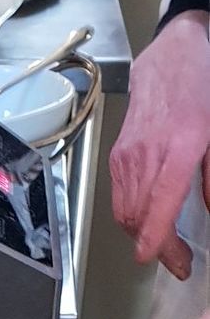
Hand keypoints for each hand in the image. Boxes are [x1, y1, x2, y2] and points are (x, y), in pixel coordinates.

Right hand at [109, 12, 209, 277]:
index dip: (157, 238)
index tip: (157, 260)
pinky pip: (120, 198)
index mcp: (180, 146)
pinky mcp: (117, 155)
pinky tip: (150, 217)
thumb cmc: (202, 89)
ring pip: (127, 212)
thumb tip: (209, 211)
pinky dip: (133, 215)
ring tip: (165, 245)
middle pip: (140, 217)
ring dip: (143, 234)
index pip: (161, 203)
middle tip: (179, 262)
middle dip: (158, 247)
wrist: (173, 55)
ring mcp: (128, 155)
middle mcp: (148, 154)